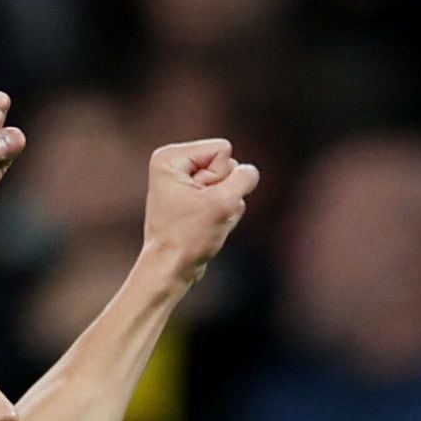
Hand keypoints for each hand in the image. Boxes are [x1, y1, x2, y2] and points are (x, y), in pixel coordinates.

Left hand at [140, 139, 259, 285]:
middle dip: (223, 192)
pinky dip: (222, 214)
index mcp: (171, 157)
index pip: (223, 150)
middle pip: (227, 165)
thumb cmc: (189, 237)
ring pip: (229, 184)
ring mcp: (185, 183)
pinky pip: (224, 198)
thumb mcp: (223, 203)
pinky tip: (207, 227)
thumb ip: (244, 178)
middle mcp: (175, 165)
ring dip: (224, 206)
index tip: (200, 201)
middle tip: (202, 214)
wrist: (171, 269)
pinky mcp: (194, 199)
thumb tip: (249, 172)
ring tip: (204, 222)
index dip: (221, 178)